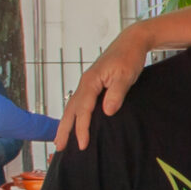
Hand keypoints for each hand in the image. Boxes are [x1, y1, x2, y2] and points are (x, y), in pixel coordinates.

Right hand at [56, 30, 154, 151]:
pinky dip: (74, 114)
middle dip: (64, 129)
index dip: (82, 128)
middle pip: (71, 109)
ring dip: (66, 123)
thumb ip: (116, 94)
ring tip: (61, 139)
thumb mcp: (126, 75)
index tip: (82, 144)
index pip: (83, 110)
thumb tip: (107, 112)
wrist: (131, 42)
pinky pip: (79, 102)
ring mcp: (88, 83)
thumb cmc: (129, 57)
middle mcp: (85, 82)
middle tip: (58, 147)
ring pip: (72, 106)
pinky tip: (74, 122)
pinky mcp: (92, 84)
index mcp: (91, 81)